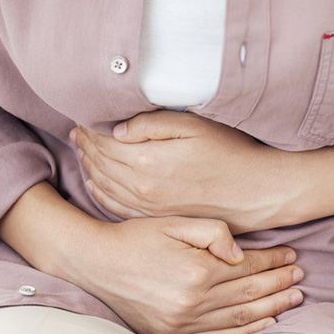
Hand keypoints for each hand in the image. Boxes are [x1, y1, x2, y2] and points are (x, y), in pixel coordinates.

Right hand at [62, 215, 304, 333]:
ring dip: (271, 308)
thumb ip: (213, 231)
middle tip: (301, 278)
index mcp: (196, 271)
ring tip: (293, 299)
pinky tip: (265, 324)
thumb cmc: (135, 237)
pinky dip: (245, 333)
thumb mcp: (174, 221)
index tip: (291, 256)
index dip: (272, 261)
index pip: (246, 267)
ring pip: (240, 318)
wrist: (95, 264)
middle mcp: (192, 302)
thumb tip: (241, 253)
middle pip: (249, 294)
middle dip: (279, 284)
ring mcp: (182, 323)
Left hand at [71, 111, 290, 233]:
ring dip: (90, 166)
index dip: (89, 127)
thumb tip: (117, 129)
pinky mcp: (158, 218)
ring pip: (105, 185)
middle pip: (100, 163)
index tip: (81, 115)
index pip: (104, 141)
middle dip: (85, 144)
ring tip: (81, 149)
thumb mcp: (195, 126)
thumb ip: (152, 124)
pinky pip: (118, 207)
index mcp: (149, 161)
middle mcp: (143, 188)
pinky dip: (101, 194)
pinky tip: (94, 184)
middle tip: (76, 129)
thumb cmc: (232, 153)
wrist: (258, 191)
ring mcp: (149, 207)